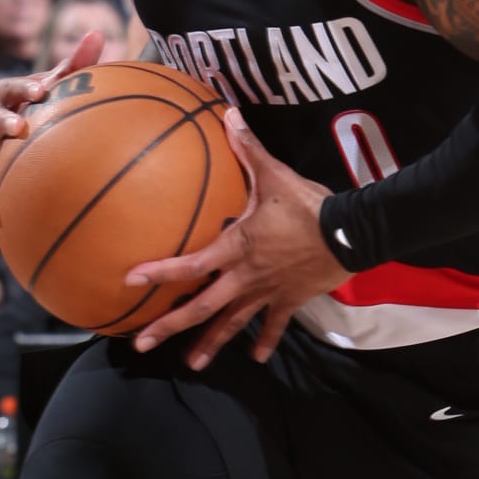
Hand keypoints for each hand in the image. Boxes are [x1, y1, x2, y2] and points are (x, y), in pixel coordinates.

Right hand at [0, 28, 104, 244]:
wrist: (40, 127)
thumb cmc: (55, 103)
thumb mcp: (68, 84)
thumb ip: (79, 62)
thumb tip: (97, 32)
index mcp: (8, 98)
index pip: (7, 89)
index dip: (21, 88)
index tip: (39, 91)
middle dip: (3, 125)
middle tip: (19, 129)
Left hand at [127, 107, 343, 368]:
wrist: (349, 233)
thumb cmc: (307, 204)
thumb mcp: (274, 174)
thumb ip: (247, 148)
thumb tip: (228, 113)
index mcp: (234, 248)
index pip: (188, 264)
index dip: (158, 272)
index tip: (129, 281)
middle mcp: (244, 277)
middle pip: (201, 308)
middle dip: (169, 327)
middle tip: (141, 344)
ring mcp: (266, 292)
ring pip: (232, 324)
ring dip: (210, 345)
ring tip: (190, 365)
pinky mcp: (289, 300)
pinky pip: (274, 325)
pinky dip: (266, 341)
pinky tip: (256, 357)